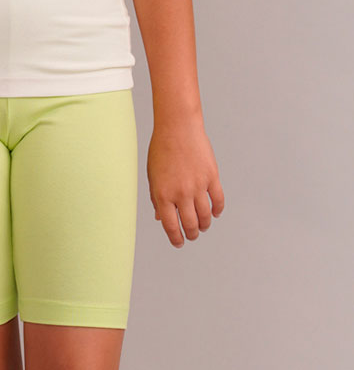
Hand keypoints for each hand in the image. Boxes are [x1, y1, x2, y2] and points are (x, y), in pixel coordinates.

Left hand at [146, 117, 224, 247]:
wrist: (177, 127)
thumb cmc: (161, 149)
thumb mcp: (152, 174)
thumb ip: (156, 197)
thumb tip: (160, 218)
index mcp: (162, 194)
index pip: (171, 226)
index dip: (176, 238)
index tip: (179, 242)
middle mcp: (180, 193)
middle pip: (190, 225)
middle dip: (191, 234)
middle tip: (192, 235)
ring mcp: (198, 185)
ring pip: (205, 217)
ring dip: (204, 225)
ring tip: (202, 226)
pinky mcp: (212, 177)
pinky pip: (218, 201)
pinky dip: (218, 210)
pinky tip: (214, 213)